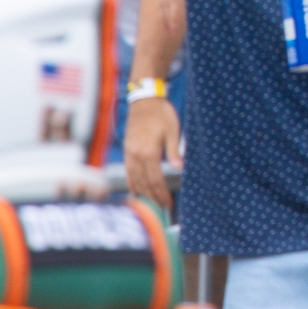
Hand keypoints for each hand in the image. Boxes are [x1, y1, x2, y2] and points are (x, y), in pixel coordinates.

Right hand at [122, 93, 180, 208]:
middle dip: (153, 196)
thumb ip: (174, 151)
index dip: (162, 193)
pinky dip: (132, 183)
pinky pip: (128, 171)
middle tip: (162, 207)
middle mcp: (136, 155)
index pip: (156, 180)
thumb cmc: (161, 114)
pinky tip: (135, 190)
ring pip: (135, 179)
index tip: (168, 203)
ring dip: (143, 192)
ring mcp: (129, 153)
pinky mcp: (127, 150)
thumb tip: (180, 168)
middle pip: (145, 183)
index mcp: (149, 152)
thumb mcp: (173, 130)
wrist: (144, 101)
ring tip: (151, 203)